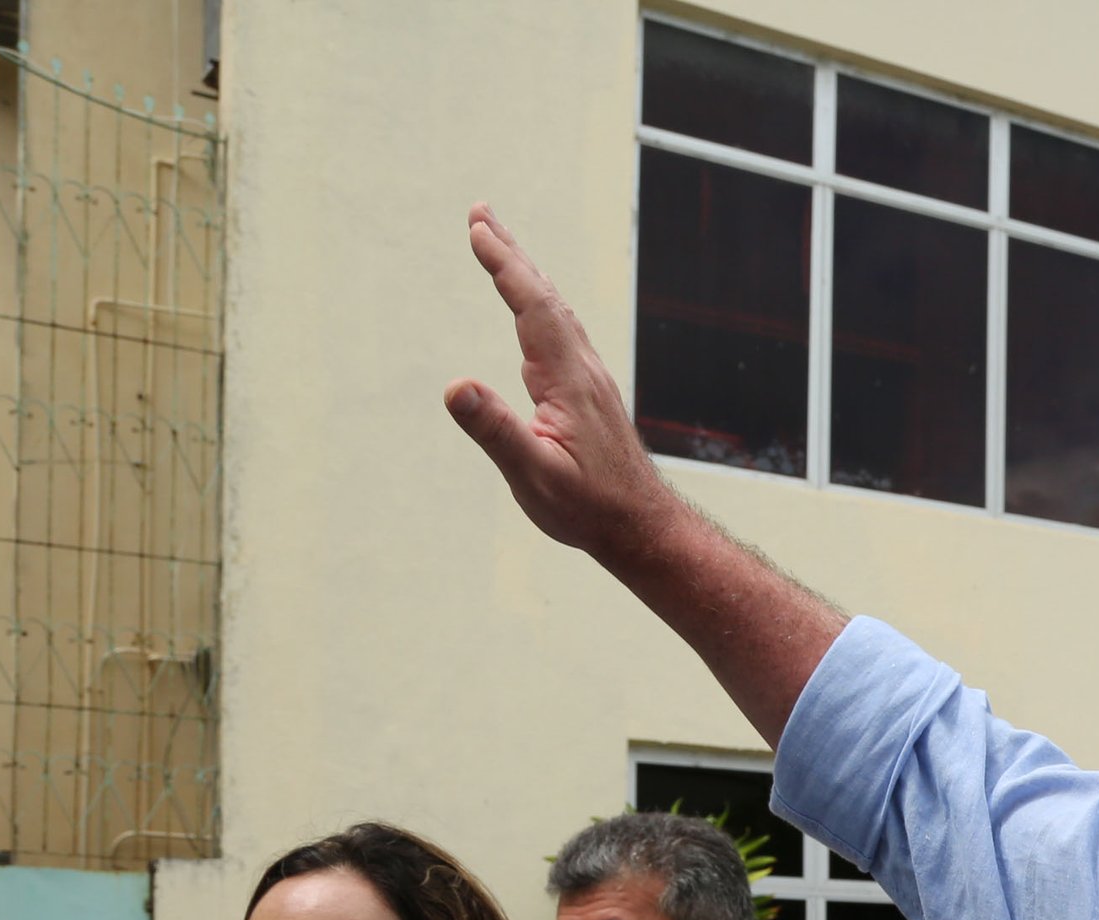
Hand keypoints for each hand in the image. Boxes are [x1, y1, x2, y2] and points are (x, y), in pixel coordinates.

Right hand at [443, 205, 678, 563]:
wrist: (642, 527)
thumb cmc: (589, 508)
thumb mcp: (534, 476)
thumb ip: (497, 431)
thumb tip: (456, 388)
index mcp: (568, 379)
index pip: (532, 305)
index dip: (504, 264)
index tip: (477, 227)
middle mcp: (583, 369)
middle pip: (545, 296)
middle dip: (511, 254)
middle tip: (480, 213)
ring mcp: (588, 380)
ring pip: (555, 313)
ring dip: (525, 276)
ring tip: (499, 248)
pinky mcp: (588, 395)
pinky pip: (559, 335)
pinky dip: (538, 307)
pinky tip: (532, 317)